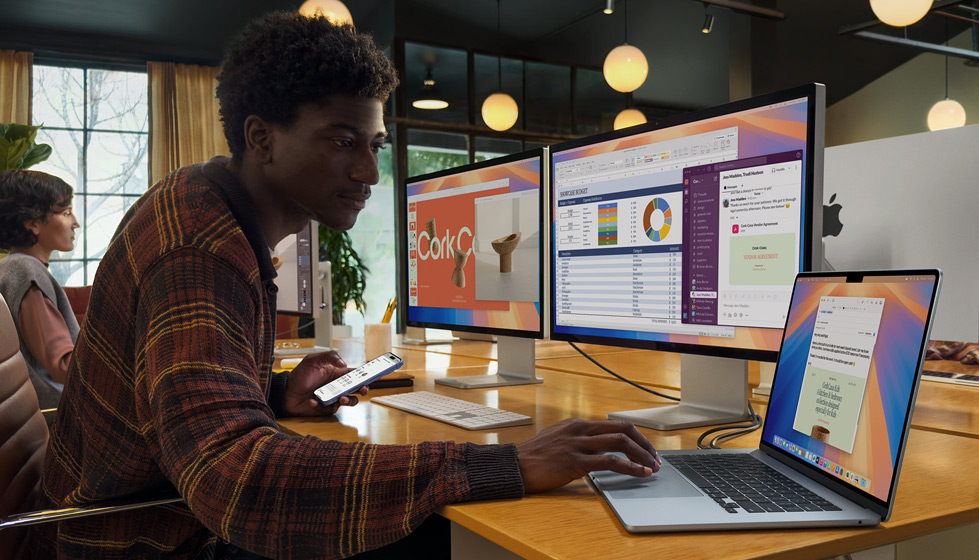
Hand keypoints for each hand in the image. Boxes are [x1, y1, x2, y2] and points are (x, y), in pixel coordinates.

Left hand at [283, 350, 368, 416]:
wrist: (286, 392)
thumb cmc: (300, 375)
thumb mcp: (313, 360)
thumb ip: (329, 356)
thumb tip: (344, 364)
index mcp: (338, 373)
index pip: (356, 373)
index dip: (367, 374)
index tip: (376, 374)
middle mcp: (338, 386)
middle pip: (357, 388)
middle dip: (364, 389)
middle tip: (363, 389)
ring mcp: (334, 398)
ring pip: (350, 401)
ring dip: (349, 400)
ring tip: (341, 399)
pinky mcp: (327, 408)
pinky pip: (331, 409)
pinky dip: (322, 406)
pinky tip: (312, 401)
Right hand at [516, 418, 660, 493]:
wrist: (516, 466)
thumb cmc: (535, 456)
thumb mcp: (559, 439)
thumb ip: (579, 440)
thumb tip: (599, 448)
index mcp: (578, 423)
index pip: (615, 424)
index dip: (636, 437)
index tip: (646, 449)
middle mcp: (580, 429)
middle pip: (623, 429)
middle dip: (644, 444)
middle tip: (655, 458)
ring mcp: (578, 444)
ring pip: (620, 442)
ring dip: (642, 455)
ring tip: (652, 467)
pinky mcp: (575, 461)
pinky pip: (610, 461)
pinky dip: (630, 467)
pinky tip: (639, 473)